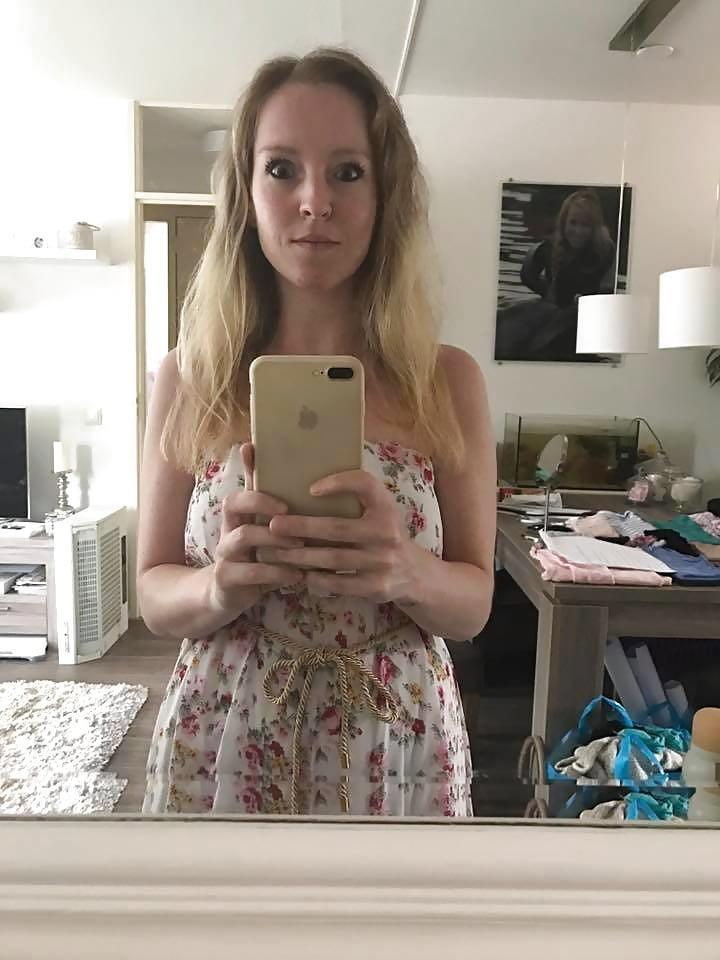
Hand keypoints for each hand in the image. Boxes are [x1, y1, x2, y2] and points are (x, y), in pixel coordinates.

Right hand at [210, 443, 304, 613]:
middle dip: (262, 503)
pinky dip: (277, 572)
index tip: (275, 476)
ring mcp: (225, 553)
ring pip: (244, 536)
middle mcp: (228, 529)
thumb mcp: (263, 533)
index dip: (250, 475)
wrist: (227, 594)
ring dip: (275, 538)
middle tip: (289, 511)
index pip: (241, 484)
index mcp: (238, 515)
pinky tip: (297, 575)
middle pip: (233, 504)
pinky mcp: (226, 577)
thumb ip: (275, 511)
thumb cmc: (254, 557)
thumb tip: (296, 479)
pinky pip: (251, 572)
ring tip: (301, 544)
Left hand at [269, 469, 424, 602]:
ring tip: (275, 552)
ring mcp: (382, 562)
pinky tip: (298, 573)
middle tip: (273, 525)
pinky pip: (338, 584)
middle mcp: (387, 533)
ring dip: (300, 556)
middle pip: (337, 528)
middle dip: (302, 526)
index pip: (365, 485)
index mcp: (386, 508)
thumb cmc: (385, 533)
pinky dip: (315, 579)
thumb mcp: (381, 509)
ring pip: (332, 559)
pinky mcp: (376, 587)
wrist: (414, 573)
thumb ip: (357, 495)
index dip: (339, 482)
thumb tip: (308, 484)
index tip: (310, 489)